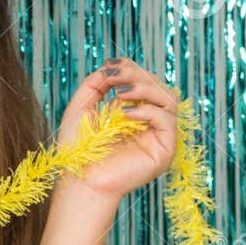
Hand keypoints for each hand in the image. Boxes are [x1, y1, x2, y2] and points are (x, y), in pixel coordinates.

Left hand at [57, 57, 178, 201]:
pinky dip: (147, 111)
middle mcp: (149, 122)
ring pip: (168, 99)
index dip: (130, 69)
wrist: (79, 179)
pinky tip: (124, 115)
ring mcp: (159, 135)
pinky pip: (167, 120)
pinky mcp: (165, 149)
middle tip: (114, 78)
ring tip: (120, 93)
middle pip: (157, 86)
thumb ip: (95, 84)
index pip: (143, 82)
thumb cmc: (77, 149)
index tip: (110, 65)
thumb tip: (110, 67)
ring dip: (144, 89)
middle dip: (136, 76)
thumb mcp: (81, 108)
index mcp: (133, 112)